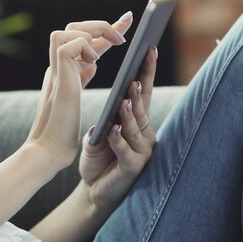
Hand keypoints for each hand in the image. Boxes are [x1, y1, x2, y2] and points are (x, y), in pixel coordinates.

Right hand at [25, 13, 133, 171]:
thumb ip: (81, 78)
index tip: (127, 19)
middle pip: (73, 28)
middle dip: (101, 25)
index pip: (85, 40)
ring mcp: (56, 69)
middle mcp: (58, 65)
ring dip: (92, 32)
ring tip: (111, 49)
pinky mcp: (57, 75)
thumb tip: (92, 64)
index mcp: (64, 68)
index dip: (105, 29)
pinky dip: (84, 47)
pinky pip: (67, 44)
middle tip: (125, 32)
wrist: (49, 149)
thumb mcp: (77, 97)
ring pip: (67, 30)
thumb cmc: (62, 130)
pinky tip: (95, 62)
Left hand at [79, 48, 156, 211]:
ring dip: (130, 114)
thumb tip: (114, 106)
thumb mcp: (100, 133)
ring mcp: (141, 151)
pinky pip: (126, 151)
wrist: (94, 191)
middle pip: (143, 107)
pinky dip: (119, 141)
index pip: (143, 91)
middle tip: (135, 76)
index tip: (149, 50)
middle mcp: (144, 133)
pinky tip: (113, 131)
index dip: (146, 71)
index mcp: (136, 121)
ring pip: (136, 128)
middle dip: (140, 91)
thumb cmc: (99, 159)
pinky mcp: (133, 168)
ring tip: (125, 101)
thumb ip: (107, 120)